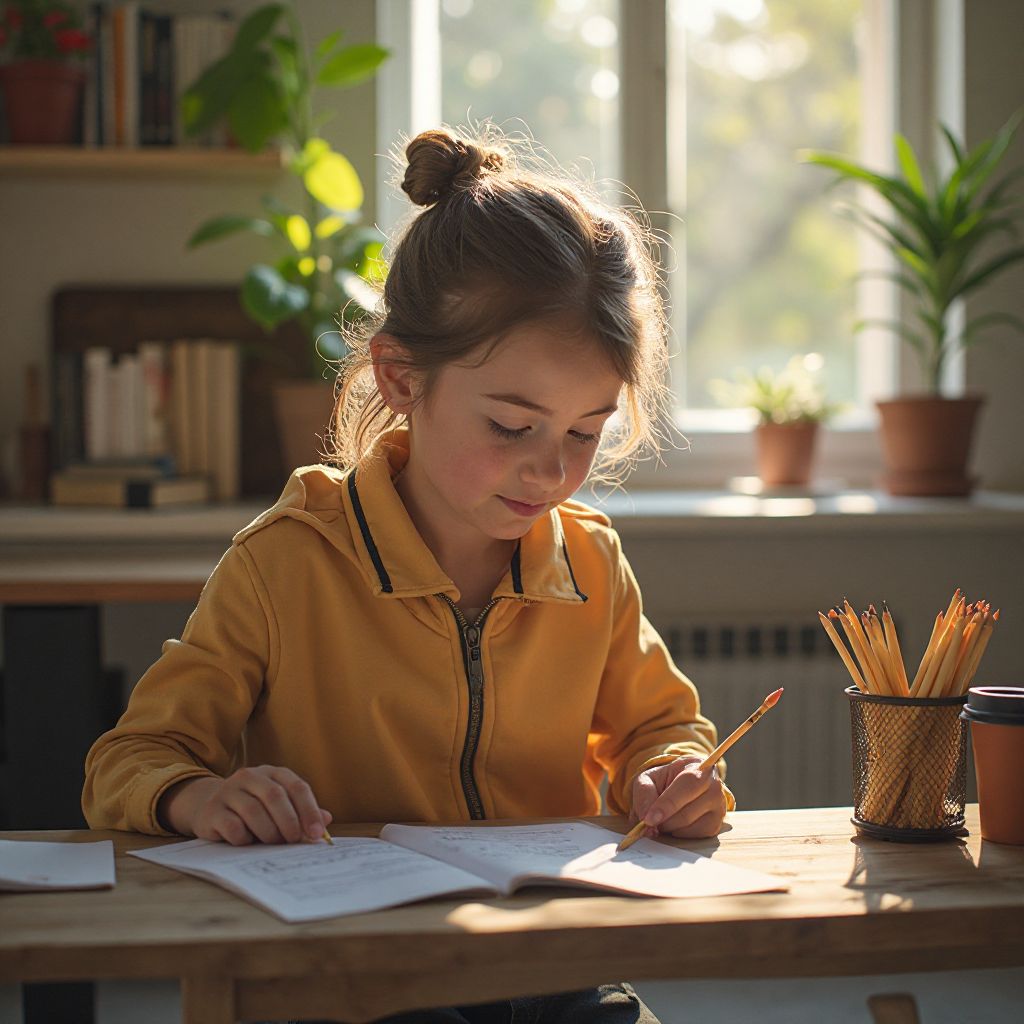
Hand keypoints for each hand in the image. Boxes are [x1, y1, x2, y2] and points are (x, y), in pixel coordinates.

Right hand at [158, 766, 332, 845]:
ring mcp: (228, 791)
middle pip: (275, 796)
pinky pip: (232, 826)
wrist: (210, 806)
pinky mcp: (212, 810)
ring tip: (273, 842)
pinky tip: (248, 842)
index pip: (297, 787)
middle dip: (289, 821)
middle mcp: (250, 776)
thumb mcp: (278, 806)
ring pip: (253, 811)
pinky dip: (244, 838)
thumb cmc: (253, 808)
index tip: (318, 833)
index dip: (310, 810)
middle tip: (294, 840)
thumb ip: (301, 812)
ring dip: (268, 831)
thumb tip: (326, 821)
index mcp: (273, 773)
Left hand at [628, 755, 726, 839]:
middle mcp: (714, 786)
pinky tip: (675, 823)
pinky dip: (679, 833)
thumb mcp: (649, 778)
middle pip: (687, 812)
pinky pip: (694, 837)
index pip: (687, 784)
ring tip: (663, 818)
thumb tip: (647, 820)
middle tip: (650, 822)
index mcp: (698, 767)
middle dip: (664, 821)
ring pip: (689, 826)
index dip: (667, 804)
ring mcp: (718, 807)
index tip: (649, 819)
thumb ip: (644, 793)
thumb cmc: (665, 781)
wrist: (679, 786)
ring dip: (669, 827)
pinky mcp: (716, 825)